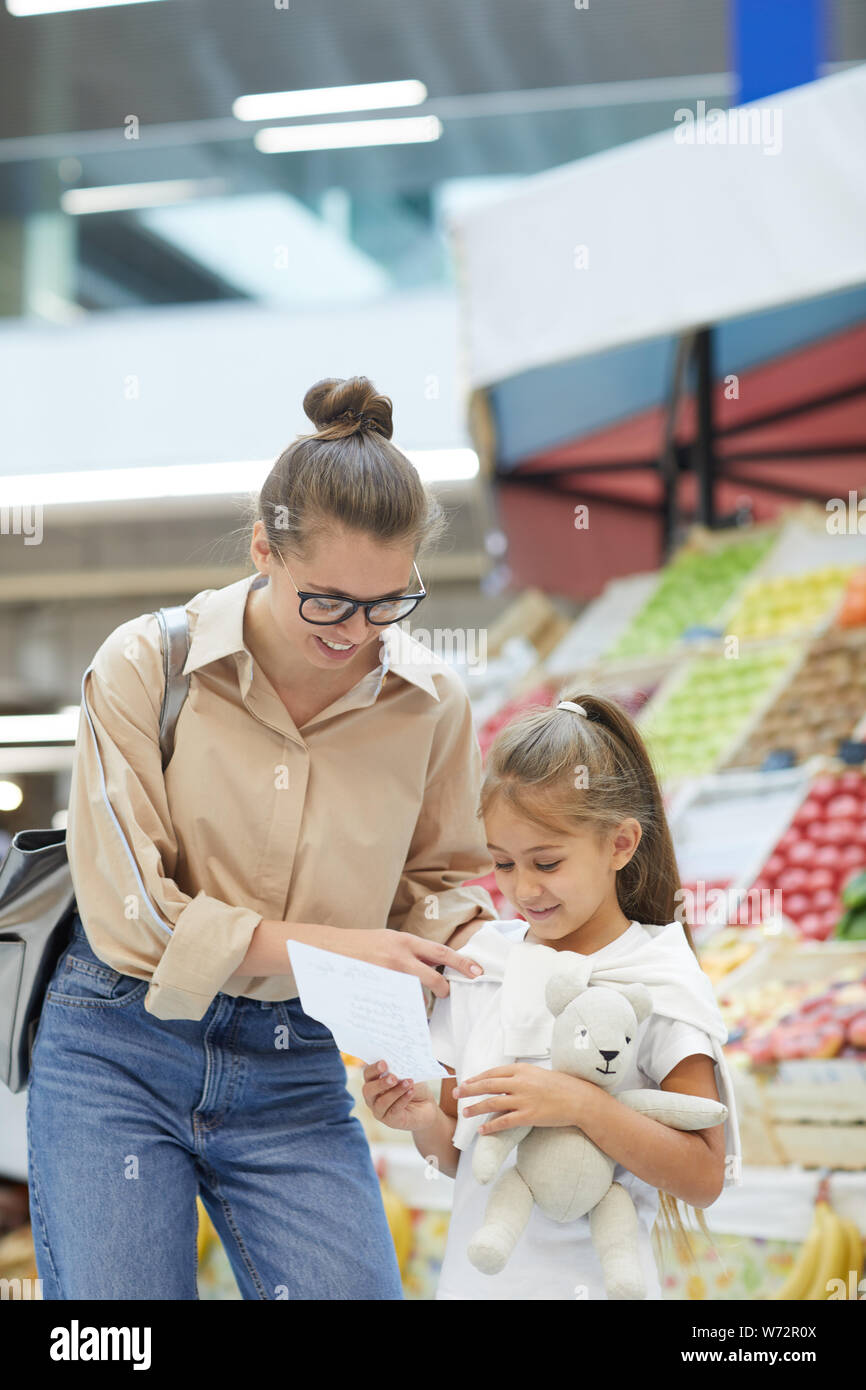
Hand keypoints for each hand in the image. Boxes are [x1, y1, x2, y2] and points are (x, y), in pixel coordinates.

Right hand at [319, 926, 482, 997]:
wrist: (326, 949)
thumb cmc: (360, 944)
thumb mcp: (388, 939)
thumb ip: (410, 951)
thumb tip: (432, 964)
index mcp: (404, 942)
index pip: (440, 953)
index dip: (462, 963)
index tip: (478, 972)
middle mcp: (398, 957)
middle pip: (433, 978)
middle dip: (444, 989)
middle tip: (446, 994)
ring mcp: (386, 975)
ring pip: (415, 995)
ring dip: (416, 1000)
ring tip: (407, 999)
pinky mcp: (375, 991)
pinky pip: (396, 1004)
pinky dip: (399, 1008)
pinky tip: (394, 1008)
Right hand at [361, 1060, 439, 1133]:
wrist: (426, 1105)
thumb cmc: (414, 1087)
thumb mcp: (407, 1074)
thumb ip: (399, 1070)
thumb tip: (397, 1063)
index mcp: (374, 1081)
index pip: (368, 1073)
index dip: (374, 1068)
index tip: (384, 1063)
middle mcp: (373, 1097)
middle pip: (368, 1090)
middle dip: (380, 1083)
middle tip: (393, 1077)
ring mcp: (380, 1110)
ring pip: (381, 1102)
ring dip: (395, 1091)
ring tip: (408, 1083)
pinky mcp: (390, 1120)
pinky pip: (394, 1110)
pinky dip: (403, 1099)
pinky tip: (411, 1092)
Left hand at [453, 1064, 591, 1134]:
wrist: (579, 1099)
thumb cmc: (561, 1085)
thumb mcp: (538, 1073)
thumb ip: (521, 1075)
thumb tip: (505, 1080)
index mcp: (522, 1069)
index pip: (493, 1072)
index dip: (477, 1078)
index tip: (466, 1082)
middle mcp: (520, 1082)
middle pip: (487, 1085)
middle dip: (469, 1090)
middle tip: (456, 1094)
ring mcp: (523, 1100)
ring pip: (492, 1104)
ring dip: (475, 1108)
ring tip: (465, 1113)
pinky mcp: (528, 1116)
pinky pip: (504, 1122)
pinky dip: (491, 1127)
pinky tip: (482, 1131)